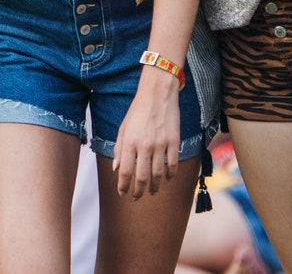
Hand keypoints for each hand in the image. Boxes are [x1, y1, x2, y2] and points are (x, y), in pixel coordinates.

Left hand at [112, 69, 180, 196]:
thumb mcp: (123, 128)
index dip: (123, 186)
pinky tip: (167, 179)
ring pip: (158, 174)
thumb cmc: (137, 110)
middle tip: (136, 197)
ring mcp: (161, 145)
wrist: (158, 93)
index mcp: (130, 142)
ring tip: (152, 191)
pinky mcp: (174, 142)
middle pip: (142, 178)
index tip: (123, 194)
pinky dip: (170, 175)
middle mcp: (145, 146)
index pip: (125, 172)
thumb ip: (119, 148)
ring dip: (155, 186)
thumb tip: (117, 168)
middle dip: (138, 192)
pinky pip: (173, 165)